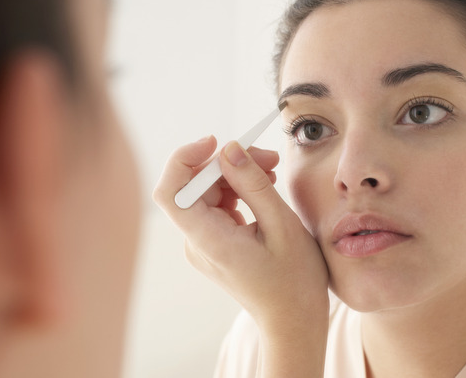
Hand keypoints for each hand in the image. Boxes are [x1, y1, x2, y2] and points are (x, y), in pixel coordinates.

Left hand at [153, 135, 328, 376]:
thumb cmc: (294, 282)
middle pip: (193, 187)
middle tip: (268, 156)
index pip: (171, 192)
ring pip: (207, 193)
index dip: (184, 159)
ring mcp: (203, 244)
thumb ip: (252, 184)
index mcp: (208, 241)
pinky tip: (264, 188)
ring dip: (235, 175)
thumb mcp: (282, 226)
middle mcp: (197, 243)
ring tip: (272, 170)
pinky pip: (217, 207)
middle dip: (226, 163)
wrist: (294, 322)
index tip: (216, 143)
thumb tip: (229, 149)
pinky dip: (238, 191)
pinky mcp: (214, 244)